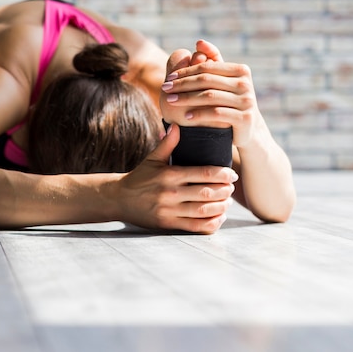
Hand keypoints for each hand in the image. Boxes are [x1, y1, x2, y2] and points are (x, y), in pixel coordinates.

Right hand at [114, 124, 237, 233]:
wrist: (119, 198)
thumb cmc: (139, 177)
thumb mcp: (152, 159)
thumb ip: (168, 144)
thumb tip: (177, 125)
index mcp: (169, 174)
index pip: (203, 173)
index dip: (222, 174)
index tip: (232, 174)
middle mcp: (170, 192)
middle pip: (207, 192)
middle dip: (225, 191)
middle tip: (233, 188)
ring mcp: (169, 210)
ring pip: (204, 210)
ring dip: (221, 207)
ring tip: (228, 202)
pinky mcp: (168, 223)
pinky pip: (195, 227)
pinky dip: (211, 223)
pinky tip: (219, 217)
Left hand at [161, 40, 260, 146]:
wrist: (247, 128)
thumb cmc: (228, 100)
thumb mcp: (222, 80)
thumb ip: (212, 60)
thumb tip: (198, 42)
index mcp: (241, 70)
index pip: (207, 67)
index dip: (185, 71)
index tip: (168, 78)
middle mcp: (246, 84)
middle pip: (206, 80)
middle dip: (182, 84)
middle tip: (165, 89)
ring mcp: (247, 101)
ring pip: (210, 96)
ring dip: (186, 98)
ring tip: (170, 101)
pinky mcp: (246, 118)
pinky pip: (217, 113)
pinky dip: (199, 113)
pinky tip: (186, 116)